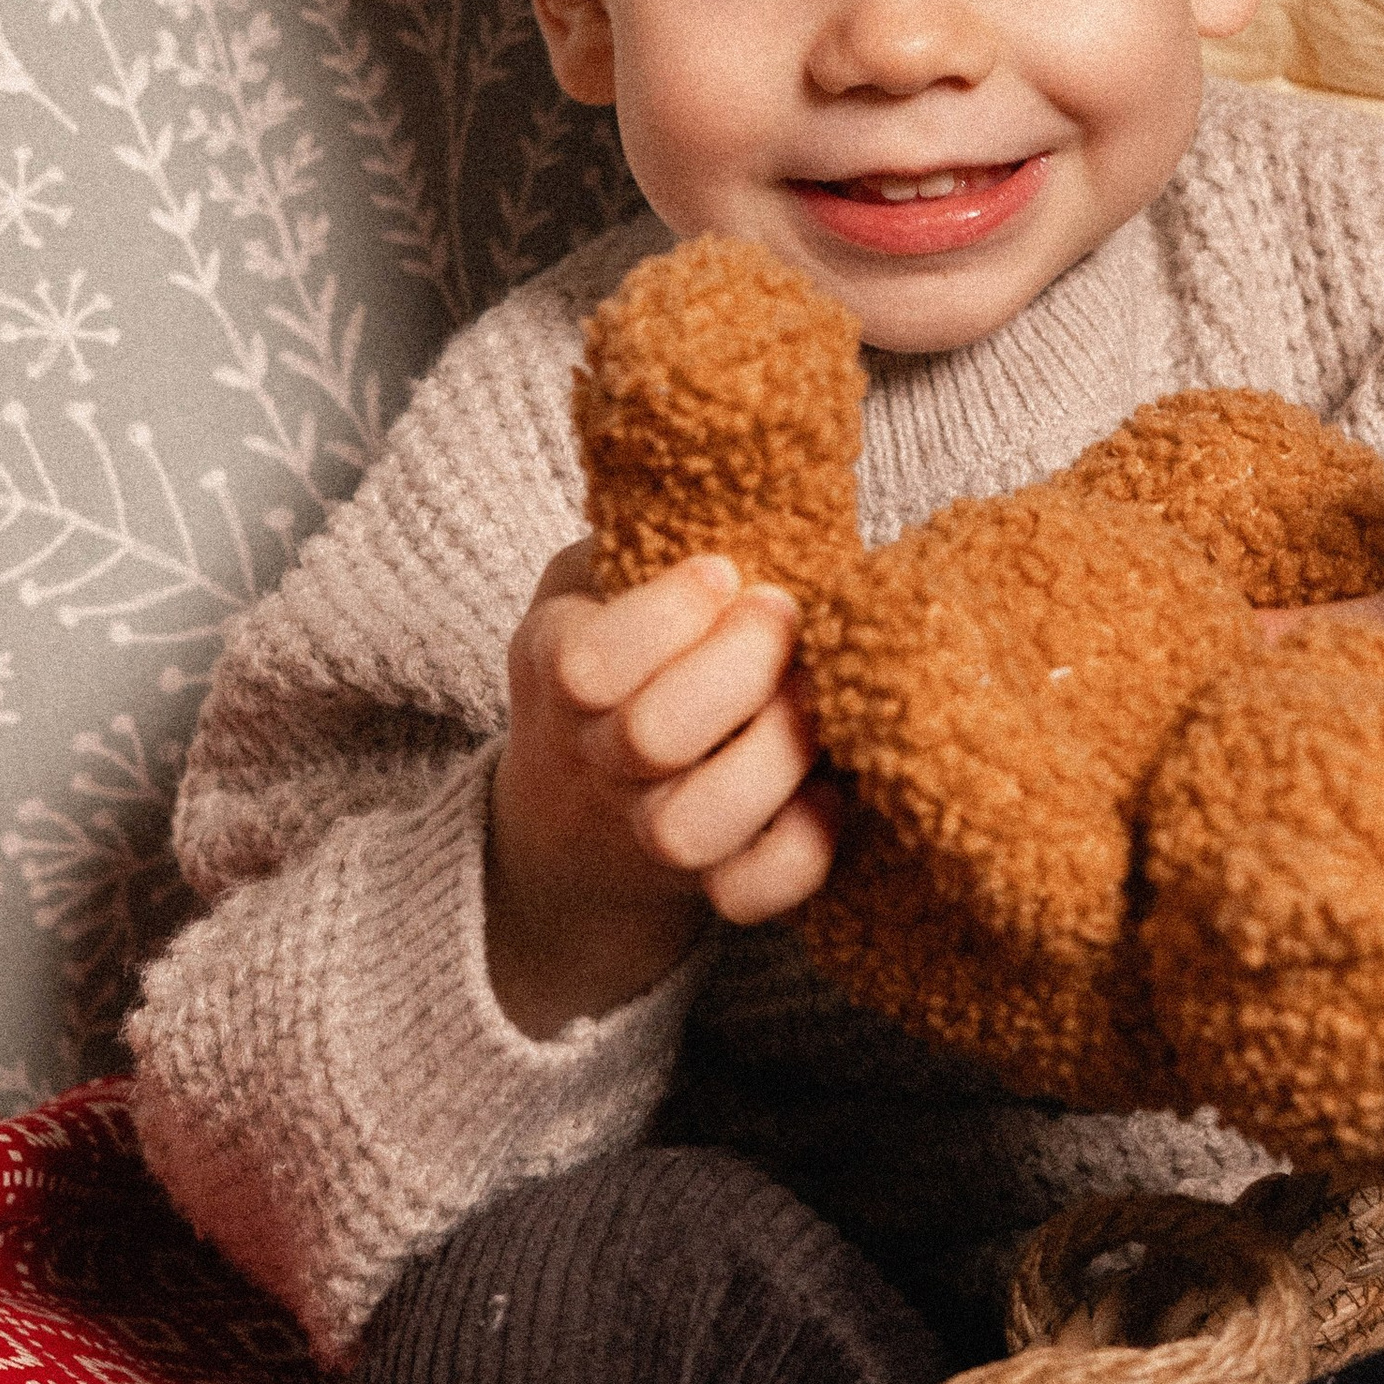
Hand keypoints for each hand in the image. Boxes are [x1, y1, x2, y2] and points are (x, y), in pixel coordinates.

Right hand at [484, 543, 837, 1039]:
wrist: (577, 803)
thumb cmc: (612, 649)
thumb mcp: (595, 579)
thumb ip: (638, 542)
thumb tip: (739, 489)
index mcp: (553, 666)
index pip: (587, 663)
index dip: (669, 614)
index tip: (724, 570)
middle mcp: (591, 760)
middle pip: (652, 737)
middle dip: (742, 665)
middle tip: (786, 613)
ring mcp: (644, 834)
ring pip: (693, 826)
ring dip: (776, 753)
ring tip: (820, 693)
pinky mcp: (707, 887)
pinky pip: (750, 894)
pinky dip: (801, 847)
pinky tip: (830, 786)